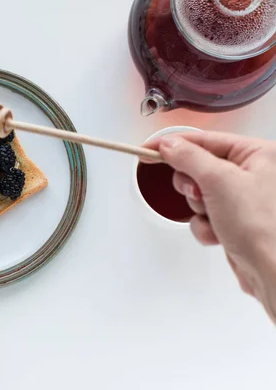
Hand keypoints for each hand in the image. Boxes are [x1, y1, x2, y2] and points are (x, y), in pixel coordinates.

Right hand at [143, 131, 275, 322]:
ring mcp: (244, 198)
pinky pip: (204, 215)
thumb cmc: (263, 227)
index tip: (148, 149)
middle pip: (199, 167)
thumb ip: (188, 157)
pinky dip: (205, 226)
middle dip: (192, 186)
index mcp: (259, 154)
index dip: (174, 144)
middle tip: (198, 194)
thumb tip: (169, 145)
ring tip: (215, 218)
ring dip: (198, 209)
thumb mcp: (219, 180)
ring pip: (199, 194)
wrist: (272, 272)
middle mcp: (254, 173)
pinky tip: (219, 234)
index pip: (206, 140)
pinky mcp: (236, 221)